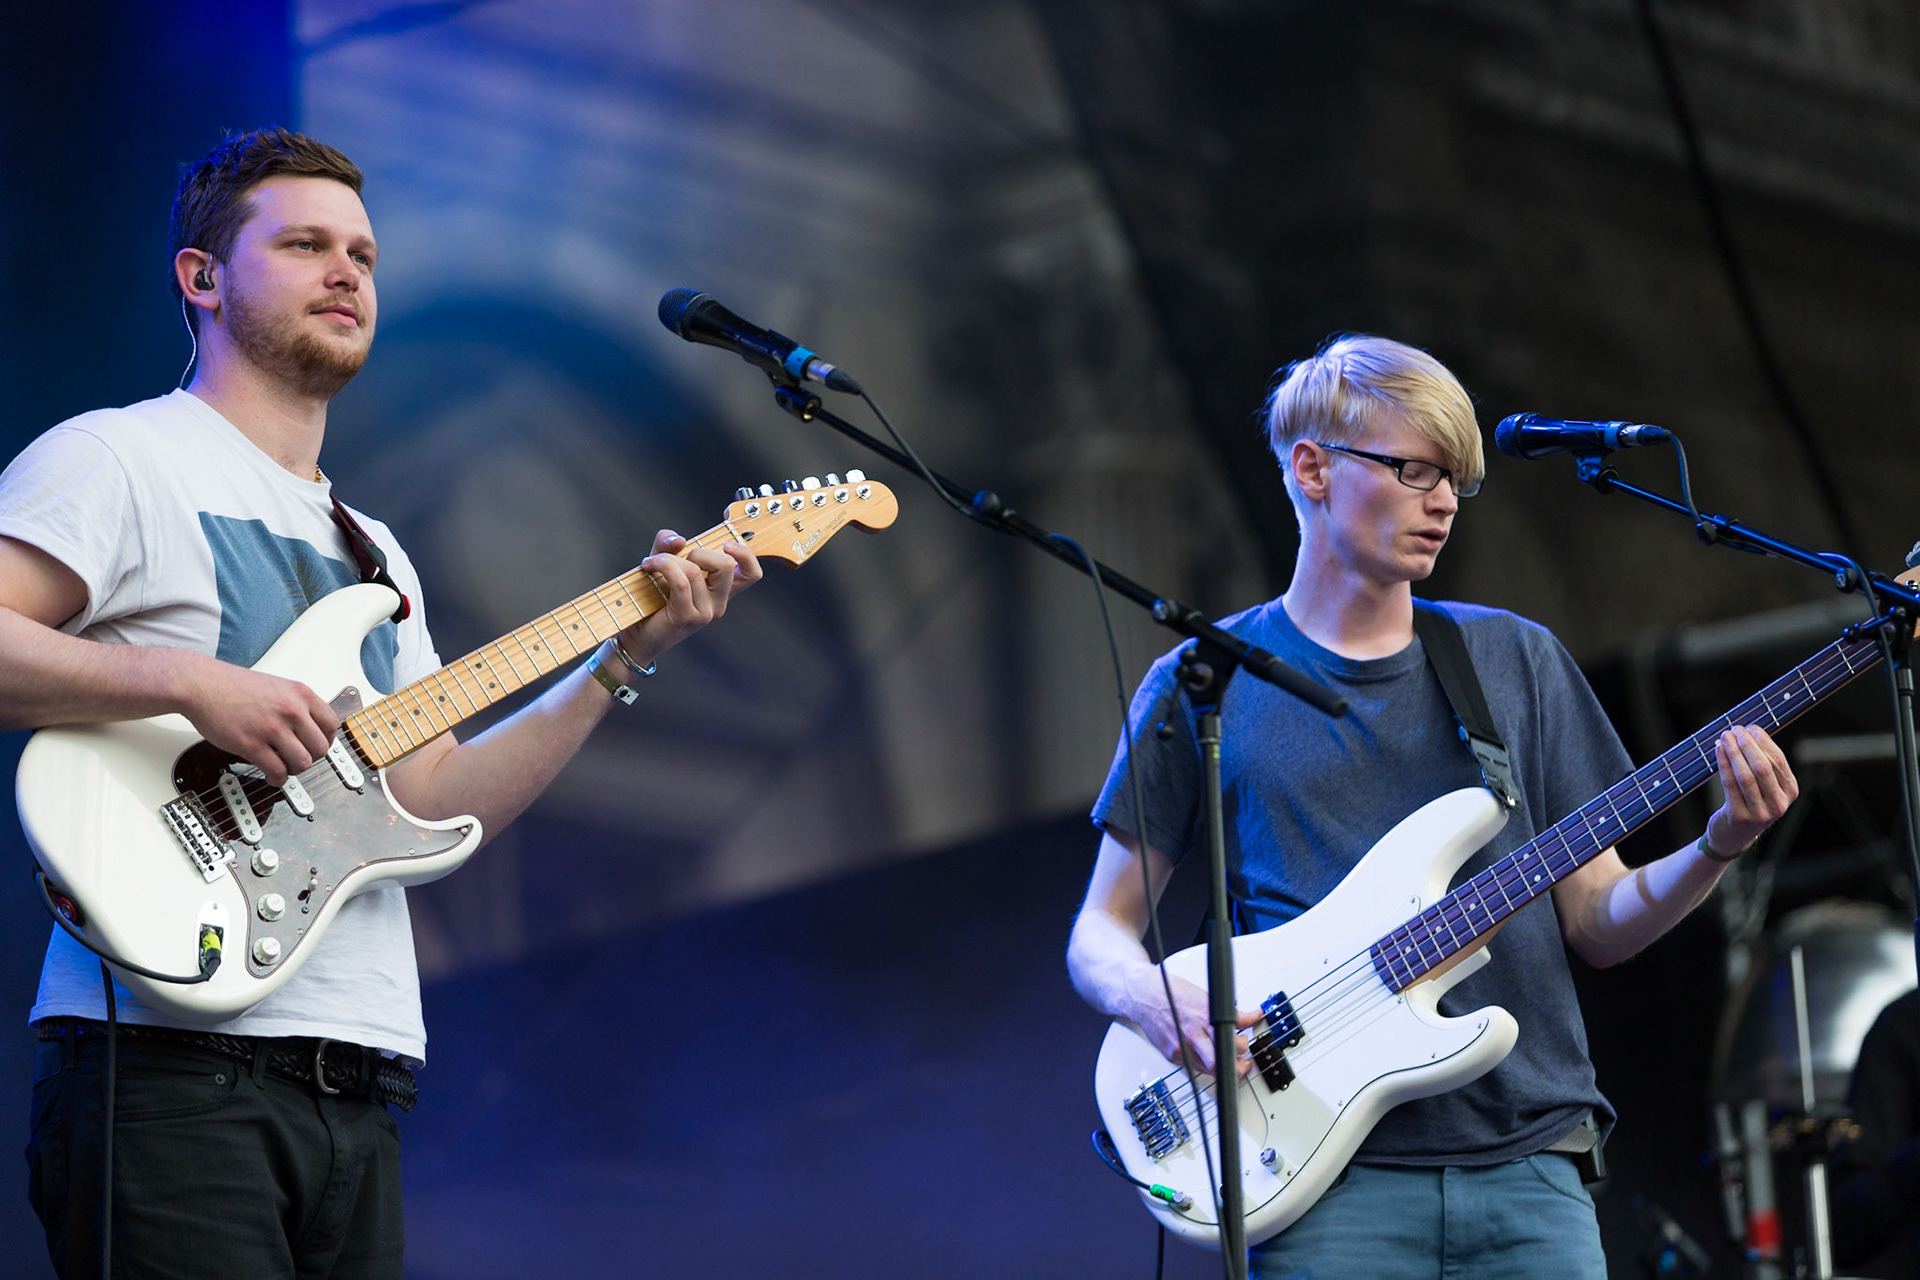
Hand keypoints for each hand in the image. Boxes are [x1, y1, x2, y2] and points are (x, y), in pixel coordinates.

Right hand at [178, 653, 338, 785]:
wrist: (201, 684)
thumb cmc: (233, 686)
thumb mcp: (277, 686)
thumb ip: (296, 705)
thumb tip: (310, 731)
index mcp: (300, 694)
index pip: (331, 724)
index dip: (326, 740)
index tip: (316, 747)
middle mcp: (291, 710)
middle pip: (320, 748)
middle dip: (310, 758)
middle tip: (297, 759)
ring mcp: (272, 728)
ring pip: (302, 763)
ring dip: (293, 771)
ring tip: (283, 768)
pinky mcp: (252, 744)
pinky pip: (277, 771)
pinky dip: (277, 779)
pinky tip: (271, 776)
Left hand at [616, 529, 761, 667]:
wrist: (633, 636)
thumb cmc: (650, 599)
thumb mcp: (662, 562)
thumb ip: (668, 543)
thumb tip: (680, 540)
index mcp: (721, 591)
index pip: (751, 574)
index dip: (745, 552)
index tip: (725, 537)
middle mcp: (718, 603)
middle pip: (727, 565)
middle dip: (699, 551)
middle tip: (677, 559)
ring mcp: (705, 612)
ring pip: (695, 570)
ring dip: (668, 559)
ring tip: (652, 562)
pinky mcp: (687, 617)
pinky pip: (681, 582)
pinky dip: (664, 566)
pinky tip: (649, 565)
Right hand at [1131, 972, 1260, 1078]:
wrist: (1142, 995)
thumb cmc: (1172, 993)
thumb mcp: (1206, 997)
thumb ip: (1232, 1012)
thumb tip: (1252, 1017)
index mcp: (1203, 1017)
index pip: (1229, 1041)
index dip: (1241, 1048)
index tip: (1246, 1047)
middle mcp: (1191, 1035)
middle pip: (1218, 1064)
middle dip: (1235, 1067)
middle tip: (1242, 1061)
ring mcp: (1180, 1048)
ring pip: (1208, 1070)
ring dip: (1221, 1066)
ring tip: (1225, 1055)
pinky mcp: (1172, 1056)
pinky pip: (1194, 1067)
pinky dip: (1203, 1063)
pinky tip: (1204, 1052)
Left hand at [1706, 724, 1797, 856]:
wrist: (1735, 835)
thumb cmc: (1750, 802)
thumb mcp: (1765, 786)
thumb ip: (1763, 763)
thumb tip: (1750, 731)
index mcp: (1790, 791)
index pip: (1778, 760)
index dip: (1763, 741)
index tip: (1750, 727)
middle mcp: (1779, 803)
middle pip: (1763, 767)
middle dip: (1748, 745)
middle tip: (1735, 729)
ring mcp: (1760, 812)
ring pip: (1746, 776)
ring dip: (1734, 752)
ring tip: (1725, 736)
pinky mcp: (1739, 816)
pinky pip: (1730, 785)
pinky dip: (1724, 764)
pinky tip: (1718, 751)